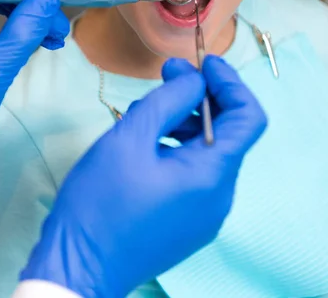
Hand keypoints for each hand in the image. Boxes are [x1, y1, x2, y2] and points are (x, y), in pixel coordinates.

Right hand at [20, 56, 266, 297]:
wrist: (79, 266)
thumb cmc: (100, 201)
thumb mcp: (130, 139)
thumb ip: (168, 101)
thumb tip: (196, 80)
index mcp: (212, 174)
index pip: (248, 117)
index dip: (229, 82)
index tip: (201, 62)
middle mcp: (219, 197)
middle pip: (226, 135)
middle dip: (199, 101)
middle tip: (164, 79)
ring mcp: (205, 216)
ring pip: (207, 155)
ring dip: (184, 126)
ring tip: (144, 117)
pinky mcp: (188, 226)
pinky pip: (194, 178)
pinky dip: (178, 152)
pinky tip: (144, 150)